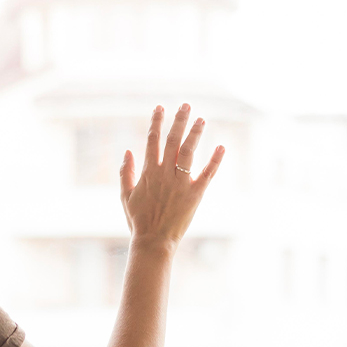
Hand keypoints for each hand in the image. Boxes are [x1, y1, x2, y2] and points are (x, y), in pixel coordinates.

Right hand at [119, 103, 224, 246]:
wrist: (153, 241)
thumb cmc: (138, 220)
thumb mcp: (125, 195)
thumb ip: (125, 172)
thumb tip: (128, 151)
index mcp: (148, 172)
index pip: (152, 140)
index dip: (156, 122)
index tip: (160, 107)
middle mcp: (165, 174)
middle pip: (173, 140)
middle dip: (179, 120)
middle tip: (186, 105)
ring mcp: (180, 183)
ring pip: (189, 152)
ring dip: (195, 134)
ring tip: (201, 119)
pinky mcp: (195, 194)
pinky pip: (207, 174)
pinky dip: (215, 161)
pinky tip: (221, 147)